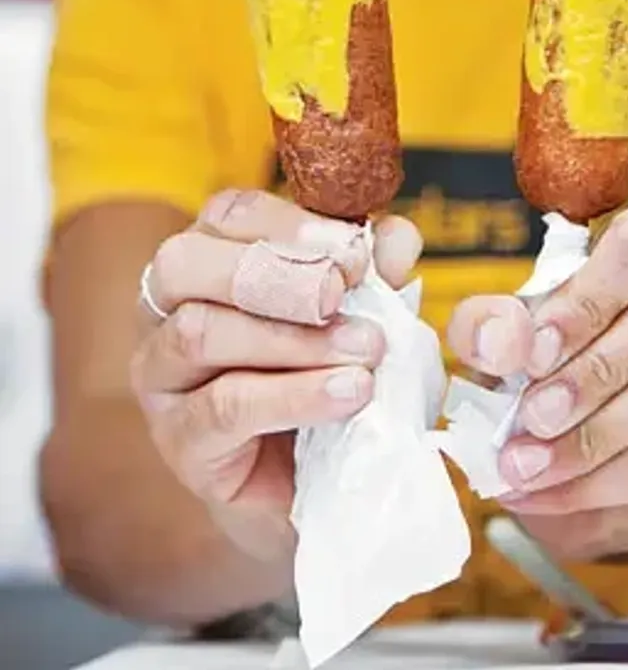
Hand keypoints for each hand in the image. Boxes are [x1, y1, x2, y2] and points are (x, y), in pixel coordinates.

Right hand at [130, 189, 420, 561]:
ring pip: (201, 332)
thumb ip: (375, 272)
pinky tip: (351, 393)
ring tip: (366, 351)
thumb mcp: (362, 313)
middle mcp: (165, 309)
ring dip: (294, 339)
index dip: (290, 226)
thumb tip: (396, 236)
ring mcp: (161, 378)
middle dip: (272, 272)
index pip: (227, 214)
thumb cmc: (332, 376)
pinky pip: (224, 407)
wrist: (325, 484)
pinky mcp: (178, 442)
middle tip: (342, 294)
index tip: (355, 253)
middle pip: (185, 262)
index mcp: (208, 259)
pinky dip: (295, 395)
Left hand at [448, 205, 627, 559]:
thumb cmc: (568, 347)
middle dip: (594, 371)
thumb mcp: (520, 324)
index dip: (591, 296)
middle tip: (530, 416)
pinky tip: (548, 492)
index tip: (536, 348)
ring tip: (527, 462)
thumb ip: (494, 324)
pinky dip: (601, 483)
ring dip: (596, 433)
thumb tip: (496, 342)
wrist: (616, 412)